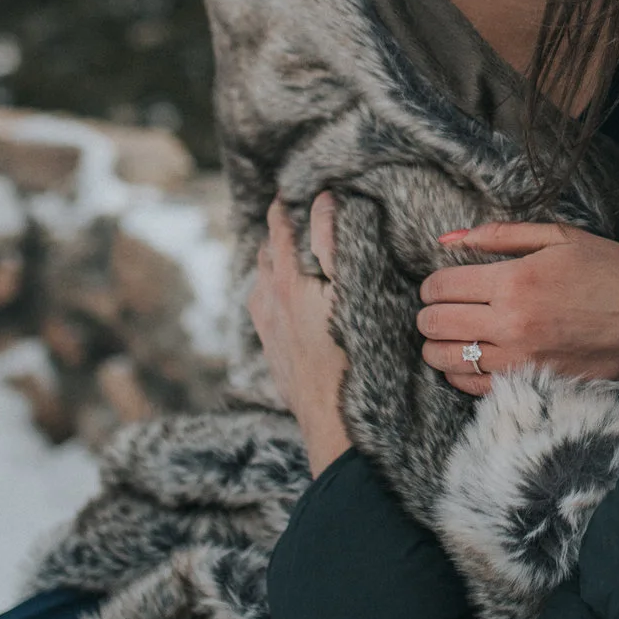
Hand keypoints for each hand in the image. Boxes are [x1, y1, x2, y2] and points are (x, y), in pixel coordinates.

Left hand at [248, 193, 351, 475]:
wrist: (338, 426)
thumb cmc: (358, 358)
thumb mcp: (356, 293)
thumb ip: (335, 243)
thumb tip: (321, 200)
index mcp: (287, 284)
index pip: (278, 232)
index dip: (283, 209)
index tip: (286, 192)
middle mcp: (269, 306)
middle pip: (263, 258)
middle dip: (274, 236)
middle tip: (288, 221)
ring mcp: (268, 336)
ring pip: (260, 288)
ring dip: (269, 268)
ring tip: (284, 259)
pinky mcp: (275, 361)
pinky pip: (263, 317)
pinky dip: (270, 298)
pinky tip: (284, 307)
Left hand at [417, 223, 618, 395]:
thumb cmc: (612, 272)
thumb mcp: (560, 238)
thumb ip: (501, 235)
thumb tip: (449, 239)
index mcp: (515, 281)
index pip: (441, 285)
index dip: (433, 283)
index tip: (442, 284)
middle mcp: (510, 323)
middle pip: (435, 323)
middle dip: (430, 313)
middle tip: (442, 308)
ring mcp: (518, 360)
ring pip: (445, 358)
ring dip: (438, 345)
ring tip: (452, 335)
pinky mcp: (529, 386)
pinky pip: (471, 387)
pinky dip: (460, 373)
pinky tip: (471, 359)